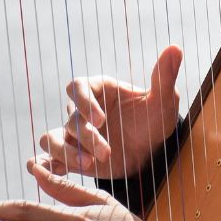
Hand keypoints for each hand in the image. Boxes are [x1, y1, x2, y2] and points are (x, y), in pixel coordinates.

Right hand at [40, 44, 182, 178]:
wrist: (150, 152)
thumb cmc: (154, 121)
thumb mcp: (163, 101)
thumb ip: (165, 76)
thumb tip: (176, 47)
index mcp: (98, 90)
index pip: (78, 87)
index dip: (84, 102)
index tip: (99, 120)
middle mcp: (82, 110)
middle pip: (70, 118)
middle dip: (86, 137)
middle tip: (107, 152)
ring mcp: (74, 134)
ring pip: (53, 138)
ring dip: (65, 152)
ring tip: (88, 166)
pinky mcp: (71, 156)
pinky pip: (48, 158)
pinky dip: (45, 164)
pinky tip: (52, 172)